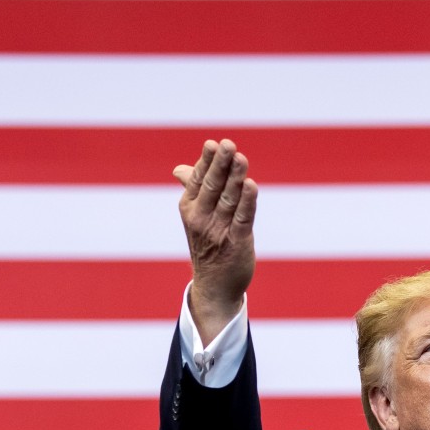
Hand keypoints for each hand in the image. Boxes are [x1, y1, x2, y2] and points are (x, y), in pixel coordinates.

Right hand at [173, 139, 257, 341]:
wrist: (214, 285)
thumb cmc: (207, 244)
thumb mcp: (194, 216)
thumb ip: (191, 188)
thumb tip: (178, 168)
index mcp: (189, 208)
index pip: (197, 179)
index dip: (206, 162)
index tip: (213, 144)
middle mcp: (201, 218)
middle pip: (212, 186)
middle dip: (220, 165)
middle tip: (228, 144)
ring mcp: (218, 231)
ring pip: (228, 199)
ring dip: (235, 178)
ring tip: (240, 158)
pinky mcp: (238, 242)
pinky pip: (243, 218)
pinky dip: (247, 202)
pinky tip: (251, 185)